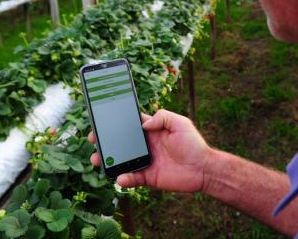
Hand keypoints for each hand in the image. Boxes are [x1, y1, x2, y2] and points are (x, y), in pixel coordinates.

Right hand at [88, 109, 210, 192]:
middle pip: (122, 142)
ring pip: (122, 161)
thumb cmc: (193, 143)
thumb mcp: (180, 123)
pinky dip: (124, 179)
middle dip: (107, 141)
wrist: (203, 168)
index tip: (102, 120)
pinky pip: (132, 178)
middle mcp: (146, 145)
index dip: (116, 122)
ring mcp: (146, 161)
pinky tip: (120, 177)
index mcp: (152, 130)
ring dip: (109, 160)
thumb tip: (143, 124)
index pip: (131, 124)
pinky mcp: (148, 177)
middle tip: (94, 140)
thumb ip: (162, 117)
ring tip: (97, 159)